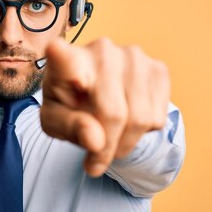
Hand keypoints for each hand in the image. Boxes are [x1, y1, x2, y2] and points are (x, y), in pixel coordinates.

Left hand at [40, 38, 169, 176]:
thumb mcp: (56, 122)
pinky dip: (143, 132)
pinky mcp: (157, 68)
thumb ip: (70, 128)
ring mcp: (134, 56)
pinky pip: (156, 116)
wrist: (96, 94)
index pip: (62, 55)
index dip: (60, 54)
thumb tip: (96, 141)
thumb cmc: (69, 106)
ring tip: (110, 143)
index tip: (54, 49)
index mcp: (65, 60)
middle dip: (106, 146)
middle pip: (112, 112)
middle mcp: (101, 49)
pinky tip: (127, 122)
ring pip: (139, 118)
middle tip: (96, 163)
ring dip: (125, 143)